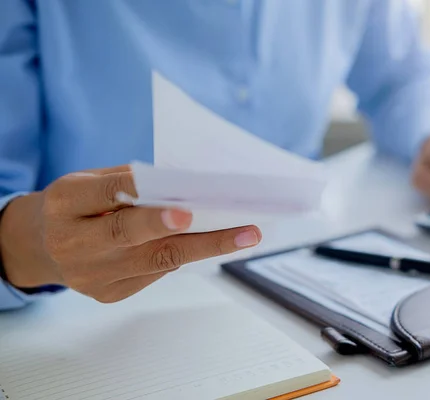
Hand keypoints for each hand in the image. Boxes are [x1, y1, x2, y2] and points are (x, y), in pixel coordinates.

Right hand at [0, 165, 261, 302]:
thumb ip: (128, 181)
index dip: (145, 201)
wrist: (44, 244)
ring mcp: (90, 275)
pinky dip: (186, 255)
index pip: (107, 195)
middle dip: (188, 232)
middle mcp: (73, 243)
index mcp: (63, 203)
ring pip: (156, 261)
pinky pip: (154, 273)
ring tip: (246, 236)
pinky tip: (215, 242)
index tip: (185, 208)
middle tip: (236, 227)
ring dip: (206, 247)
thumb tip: (185, 184)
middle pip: (133, 237)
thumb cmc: (79, 204)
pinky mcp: (108, 293)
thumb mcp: (89, 181)